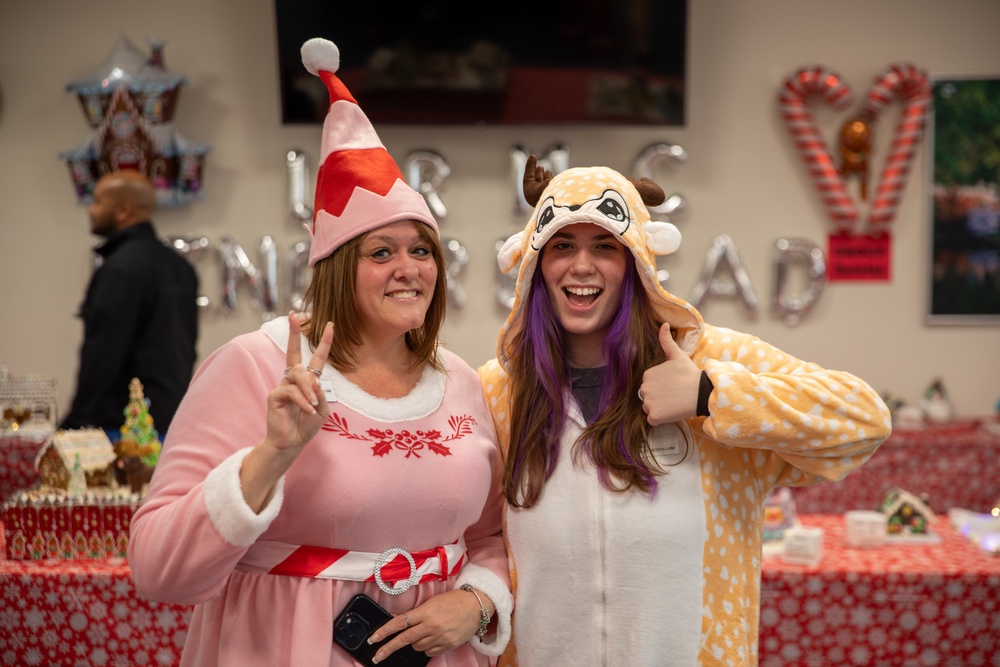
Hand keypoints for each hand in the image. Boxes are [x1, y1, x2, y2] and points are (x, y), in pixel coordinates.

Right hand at [264, 312, 333, 454]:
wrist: (291, 443)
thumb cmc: (305, 425)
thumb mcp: (321, 409)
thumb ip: (320, 394)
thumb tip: (313, 379)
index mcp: (307, 381)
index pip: (314, 358)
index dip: (323, 342)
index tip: (329, 325)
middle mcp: (293, 380)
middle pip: (294, 354)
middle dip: (294, 334)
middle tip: (293, 315)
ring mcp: (282, 386)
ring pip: (297, 374)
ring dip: (308, 389)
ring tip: (312, 404)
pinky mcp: (274, 396)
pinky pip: (290, 391)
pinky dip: (302, 400)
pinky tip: (307, 410)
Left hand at [368, 588, 490, 662]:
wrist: (476, 607)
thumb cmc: (453, 601)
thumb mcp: (431, 602)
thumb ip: (414, 613)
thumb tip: (395, 619)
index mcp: (425, 612)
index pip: (400, 623)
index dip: (384, 631)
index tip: (373, 639)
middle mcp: (431, 626)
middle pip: (404, 639)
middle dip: (388, 648)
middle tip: (376, 656)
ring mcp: (440, 637)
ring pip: (416, 647)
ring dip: (415, 642)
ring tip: (425, 631)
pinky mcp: (447, 646)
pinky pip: (429, 652)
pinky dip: (428, 646)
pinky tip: (435, 637)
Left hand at [638, 323, 701, 425]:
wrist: (701, 391)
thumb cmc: (690, 374)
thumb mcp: (677, 355)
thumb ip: (666, 341)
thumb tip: (664, 324)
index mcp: (647, 374)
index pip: (650, 385)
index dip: (662, 387)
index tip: (673, 386)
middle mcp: (644, 388)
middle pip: (648, 397)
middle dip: (659, 398)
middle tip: (675, 395)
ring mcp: (648, 402)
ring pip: (650, 409)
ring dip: (660, 409)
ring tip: (674, 403)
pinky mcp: (654, 416)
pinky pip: (653, 420)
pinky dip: (661, 419)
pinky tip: (672, 412)